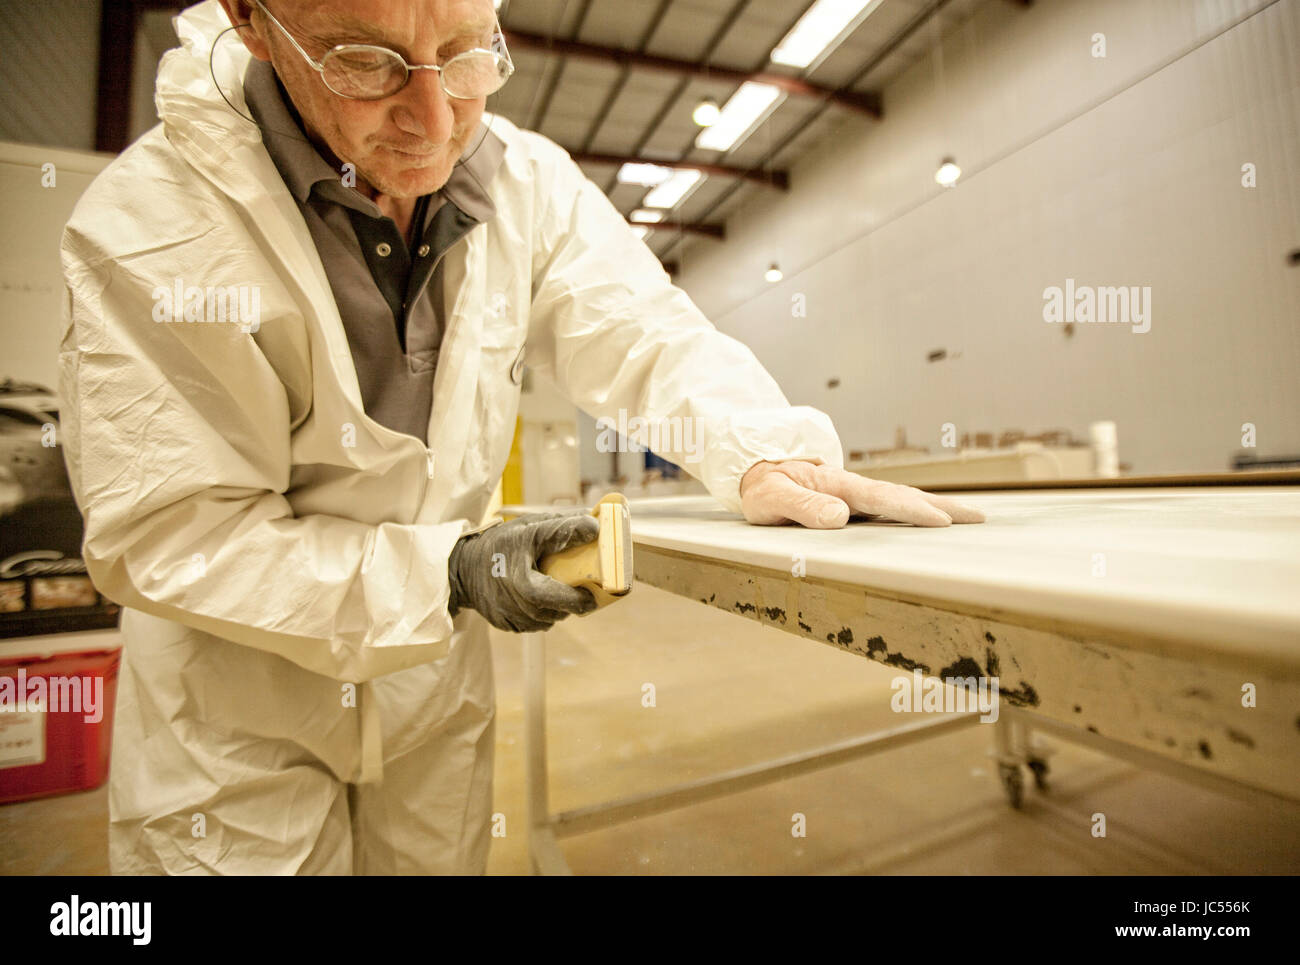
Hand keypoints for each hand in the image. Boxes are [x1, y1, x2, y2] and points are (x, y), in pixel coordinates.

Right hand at [448, 513, 599, 631]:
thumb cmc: (501, 543)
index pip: (559, 596)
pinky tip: (538, 597)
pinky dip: (543, 612)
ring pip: (549, 618)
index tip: (595, 593)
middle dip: (572, 601)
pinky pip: (535, 624)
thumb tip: (594, 526)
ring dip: (558, 607)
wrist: (464, 566)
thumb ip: (561, 528)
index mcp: (522, 580)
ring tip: (557, 588)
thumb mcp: (529, 528)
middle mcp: (515, 603)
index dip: (580, 597)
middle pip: (557, 610)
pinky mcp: (507, 625)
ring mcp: (510, 617)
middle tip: (584, 592)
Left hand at [739, 460, 985, 527]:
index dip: (911, 510)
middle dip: (942, 507)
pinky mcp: (851, 500)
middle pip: (903, 496)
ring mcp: (853, 492)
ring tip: (968, 517)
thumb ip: (802, 507)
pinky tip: (929, 518)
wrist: (752, 466)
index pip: (881, 499)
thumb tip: (840, 516)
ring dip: (935, 506)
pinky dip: (915, 509)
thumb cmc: (760, 485)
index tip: (942, 520)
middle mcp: (851, 486)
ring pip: (901, 498)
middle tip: (979, 519)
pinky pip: (889, 504)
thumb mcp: (770, 498)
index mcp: (836, 485)